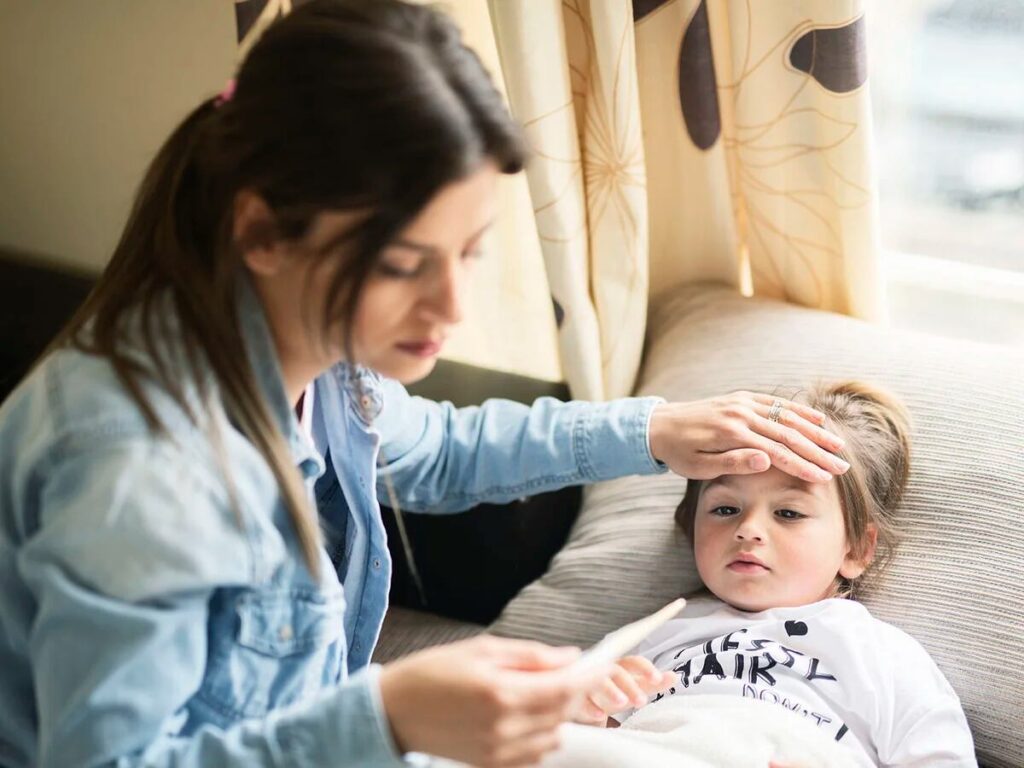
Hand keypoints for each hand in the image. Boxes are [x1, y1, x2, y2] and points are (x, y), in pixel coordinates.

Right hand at [379, 635, 605, 766]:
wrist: (394, 712)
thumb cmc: (433, 672)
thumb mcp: (482, 649)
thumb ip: (531, 656)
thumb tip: (571, 657)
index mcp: (501, 693)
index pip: (564, 688)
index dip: (589, 676)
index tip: (602, 664)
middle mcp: (503, 727)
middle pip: (563, 713)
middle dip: (574, 692)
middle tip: (570, 673)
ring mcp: (498, 752)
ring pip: (554, 737)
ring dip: (558, 715)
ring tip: (538, 693)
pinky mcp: (492, 766)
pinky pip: (535, 755)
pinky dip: (541, 736)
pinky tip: (525, 717)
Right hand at [574, 656, 675, 725]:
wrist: (581, 696)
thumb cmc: (612, 690)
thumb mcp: (632, 687)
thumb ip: (650, 683)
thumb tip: (674, 677)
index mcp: (619, 665)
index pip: (634, 662)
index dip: (646, 669)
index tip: (657, 679)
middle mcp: (603, 669)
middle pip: (616, 671)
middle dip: (630, 685)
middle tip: (642, 701)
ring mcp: (587, 681)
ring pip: (598, 681)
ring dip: (611, 690)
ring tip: (622, 703)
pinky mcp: (575, 695)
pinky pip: (581, 698)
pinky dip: (590, 706)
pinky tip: (600, 715)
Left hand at [648, 392, 848, 482]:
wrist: (659, 425)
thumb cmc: (679, 452)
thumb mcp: (699, 466)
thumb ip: (733, 462)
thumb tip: (766, 461)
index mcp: (732, 434)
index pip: (777, 452)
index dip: (803, 466)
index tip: (825, 478)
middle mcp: (741, 414)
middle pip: (789, 434)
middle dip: (818, 451)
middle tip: (843, 467)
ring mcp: (743, 403)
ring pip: (787, 417)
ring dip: (816, 431)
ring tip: (839, 446)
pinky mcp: (742, 398)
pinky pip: (776, 403)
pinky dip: (799, 410)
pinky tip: (818, 419)